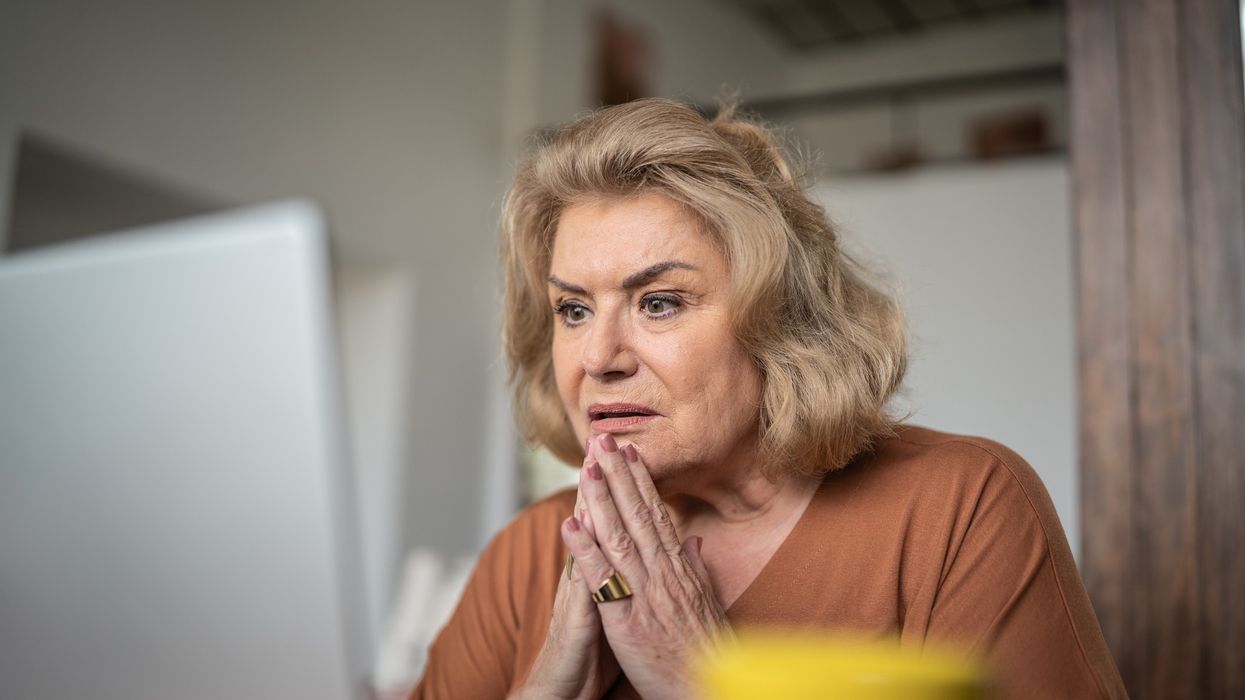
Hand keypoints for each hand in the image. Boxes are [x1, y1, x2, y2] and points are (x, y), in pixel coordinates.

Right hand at [515, 452, 618, 699]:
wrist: (563, 692)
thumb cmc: (591, 656)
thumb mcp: (617, 613)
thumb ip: (629, 579)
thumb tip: (651, 553)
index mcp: (605, 574)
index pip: (615, 522)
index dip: (622, 486)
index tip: (628, 449)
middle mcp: (588, 578)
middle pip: (595, 520)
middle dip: (601, 480)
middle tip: (604, 438)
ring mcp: (578, 595)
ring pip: (584, 543)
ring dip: (586, 505)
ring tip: (590, 468)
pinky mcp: (575, 619)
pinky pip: (578, 584)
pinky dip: (578, 556)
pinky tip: (574, 530)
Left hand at [561, 434, 733, 699]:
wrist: (702, 687)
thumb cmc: (704, 649)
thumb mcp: (705, 602)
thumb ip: (695, 569)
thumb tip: (692, 542)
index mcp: (678, 567)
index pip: (657, 514)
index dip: (641, 481)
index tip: (630, 451)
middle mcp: (662, 571)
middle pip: (637, 514)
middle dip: (619, 474)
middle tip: (603, 439)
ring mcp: (644, 591)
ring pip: (619, 535)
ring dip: (601, 498)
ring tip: (586, 466)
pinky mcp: (625, 617)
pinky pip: (602, 578)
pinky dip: (584, 549)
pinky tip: (568, 524)